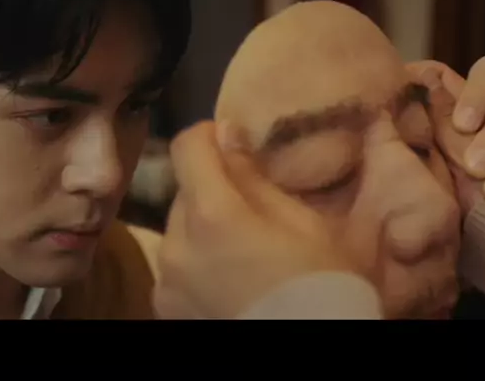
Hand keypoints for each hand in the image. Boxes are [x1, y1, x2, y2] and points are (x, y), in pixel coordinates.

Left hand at [153, 120, 357, 318]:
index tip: (229, 140)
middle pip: (183, 191)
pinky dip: (194, 261)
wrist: (304, 349)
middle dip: (211, 188)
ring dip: (200, 226)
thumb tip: (226, 136)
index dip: (207, 136)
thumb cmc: (320, 285)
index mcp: (212, 214)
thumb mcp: (304, 224)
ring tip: (239, 248)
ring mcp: (166, 278)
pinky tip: (225, 277)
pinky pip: (175, 265)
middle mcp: (175, 243)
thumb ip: (254, 178)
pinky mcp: (164, 305)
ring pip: (177, 229)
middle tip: (248, 206)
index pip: (186, 146)